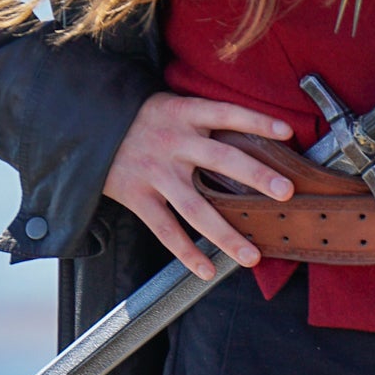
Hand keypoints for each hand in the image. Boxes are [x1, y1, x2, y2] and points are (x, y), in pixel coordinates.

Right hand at [103, 92, 294, 279]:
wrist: (87, 126)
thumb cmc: (140, 117)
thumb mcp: (170, 104)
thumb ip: (202, 119)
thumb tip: (248, 136)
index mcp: (184, 114)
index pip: (226, 113)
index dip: (257, 121)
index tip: (287, 133)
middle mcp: (173, 142)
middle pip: (221, 160)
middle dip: (256, 177)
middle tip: (286, 192)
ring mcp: (156, 172)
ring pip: (196, 208)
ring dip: (226, 234)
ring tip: (252, 256)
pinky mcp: (137, 195)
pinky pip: (165, 229)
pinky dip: (186, 252)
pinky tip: (207, 269)